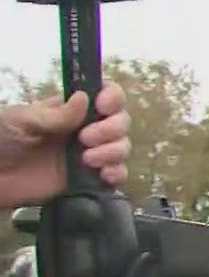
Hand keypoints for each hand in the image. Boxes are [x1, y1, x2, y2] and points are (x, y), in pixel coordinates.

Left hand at [0, 82, 130, 208]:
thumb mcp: (20, 120)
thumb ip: (55, 114)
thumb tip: (84, 98)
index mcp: (68, 111)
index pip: (104, 95)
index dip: (112, 98)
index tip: (103, 106)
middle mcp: (82, 131)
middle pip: (120, 121)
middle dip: (111, 128)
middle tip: (85, 138)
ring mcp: (86, 156)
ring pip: (121, 147)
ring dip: (113, 151)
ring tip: (88, 159)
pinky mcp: (86, 181)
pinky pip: (116, 175)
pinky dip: (117, 174)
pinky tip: (103, 175)